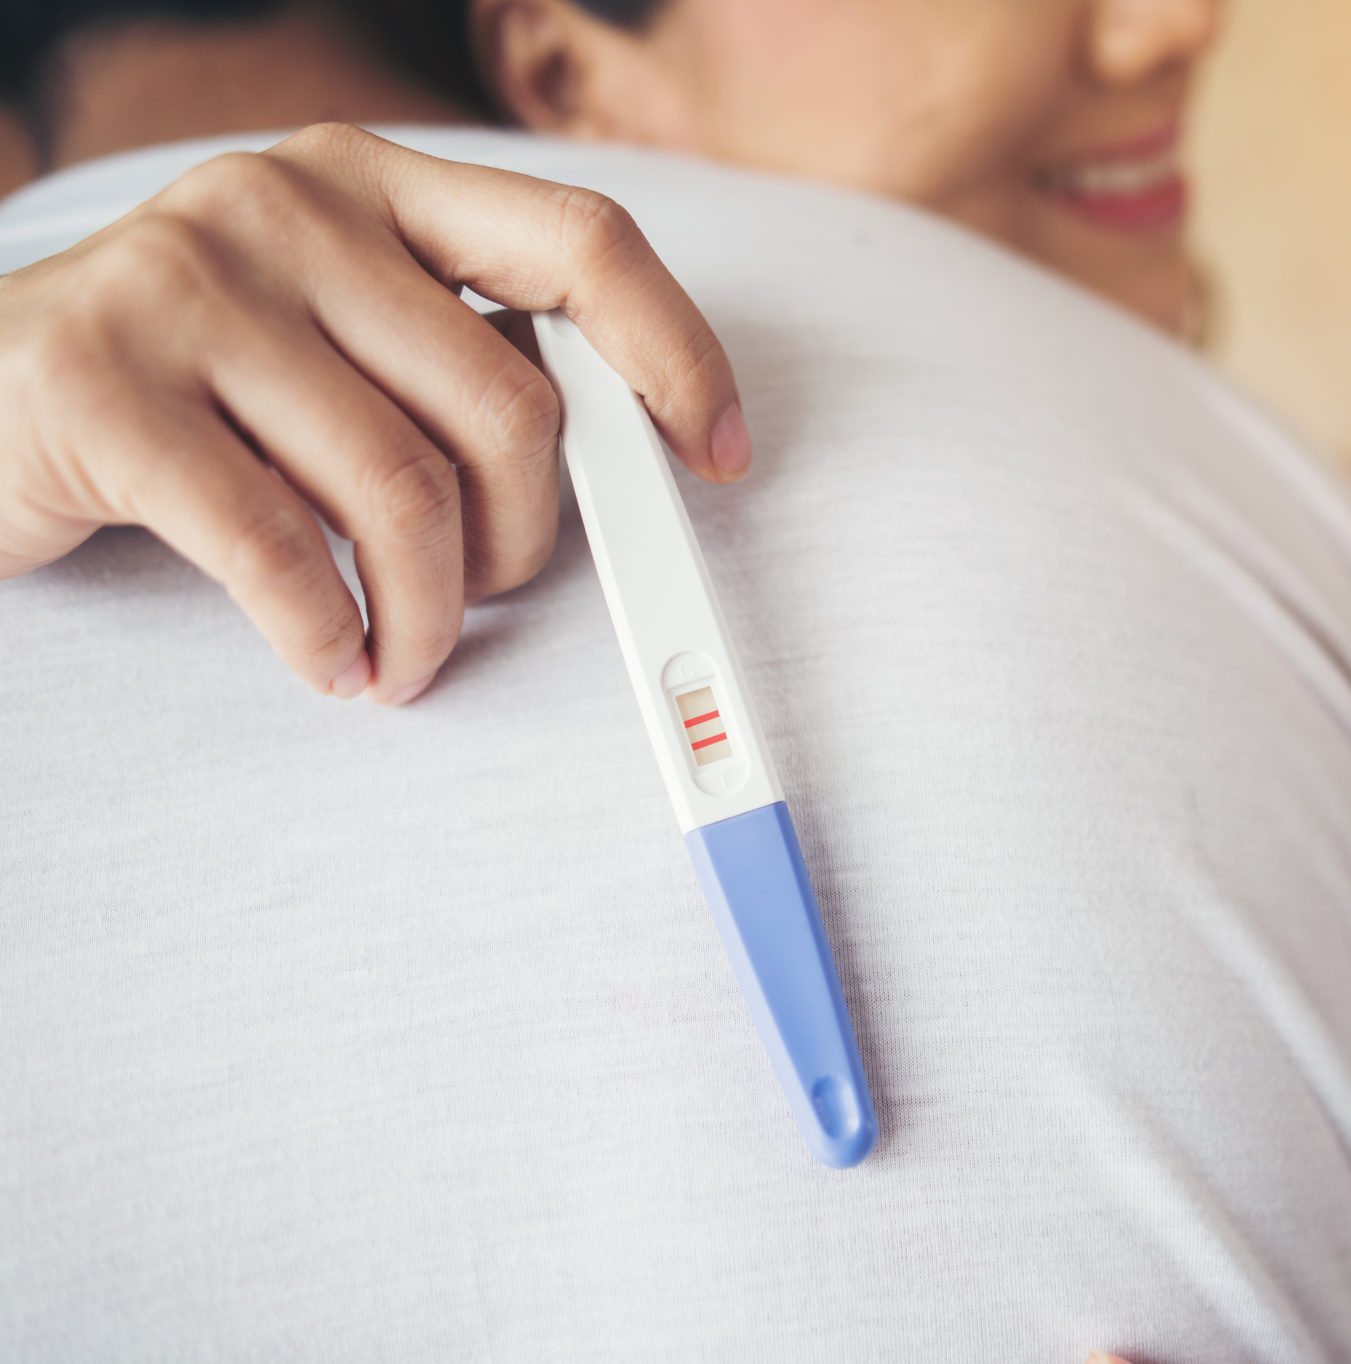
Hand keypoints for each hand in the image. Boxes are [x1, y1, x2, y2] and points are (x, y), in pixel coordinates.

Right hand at [0, 122, 750, 703]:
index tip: (718, 454)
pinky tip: (328, 659)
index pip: (582, 242)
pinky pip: (279, 548)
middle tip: (481, 598)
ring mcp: (185, 283)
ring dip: (427, 614)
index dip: (676, 354)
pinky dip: (325, 634)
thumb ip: (457, 363)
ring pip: (403, 489)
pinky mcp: (99, 386)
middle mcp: (288, 204)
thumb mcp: (337, 334)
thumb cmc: (194, 386)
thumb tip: (625, 459)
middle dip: (526, 540)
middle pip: (508, 404)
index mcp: (375, 183)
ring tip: (399, 656)